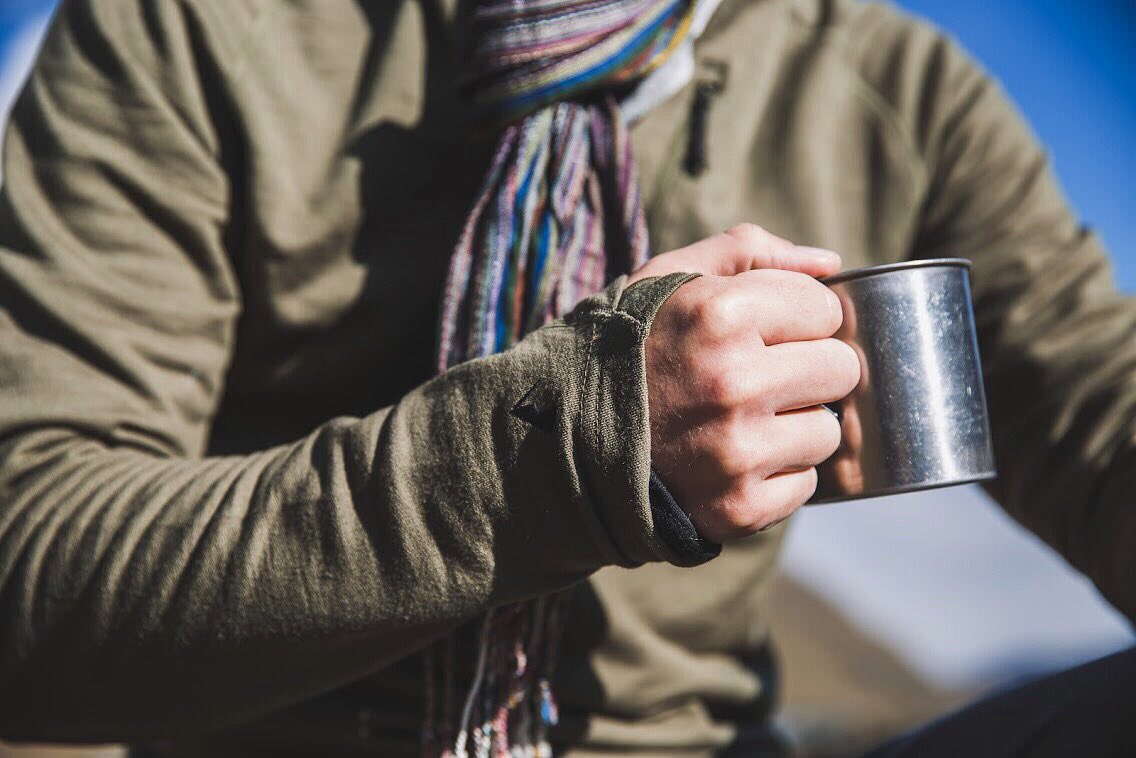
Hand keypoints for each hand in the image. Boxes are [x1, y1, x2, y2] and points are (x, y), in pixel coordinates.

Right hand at [633, 224, 859, 541]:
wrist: (565, 441)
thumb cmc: (629, 350)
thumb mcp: (669, 278)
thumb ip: (749, 251)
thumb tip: (831, 264)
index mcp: (720, 314)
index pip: (826, 310)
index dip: (796, 318)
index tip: (761, 333)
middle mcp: (733, 382)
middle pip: (839, 369)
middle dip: (806, 369)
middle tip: (759, 378)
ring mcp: (737, 451)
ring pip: (827, 430)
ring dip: (794, 426)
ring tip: (741, 421)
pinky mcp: (740, 507)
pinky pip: (805, 484)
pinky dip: (778, 475)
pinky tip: (733, 460)